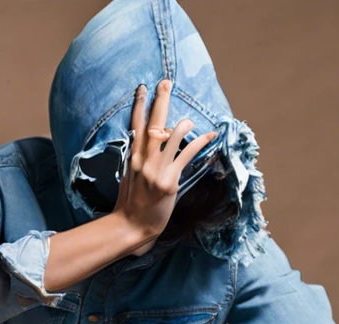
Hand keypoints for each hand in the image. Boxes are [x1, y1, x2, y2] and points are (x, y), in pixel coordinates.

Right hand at [114, 78, 217, 255]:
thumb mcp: (129, 177)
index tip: (142, 88)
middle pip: (152, 124)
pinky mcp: (169, 180)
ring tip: (189, 118)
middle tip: (166, 83)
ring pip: (170, 137)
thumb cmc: (130, 204)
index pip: (135, 126)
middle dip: (159, 102)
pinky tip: (209, 135)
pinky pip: (186, 156)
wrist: (131, 225)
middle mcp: (143, 160)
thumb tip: (141, 145)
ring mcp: (155, 170)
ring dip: (182, 124)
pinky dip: (200, 144)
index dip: (138, 106)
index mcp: (132, 158)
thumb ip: (136, 160)